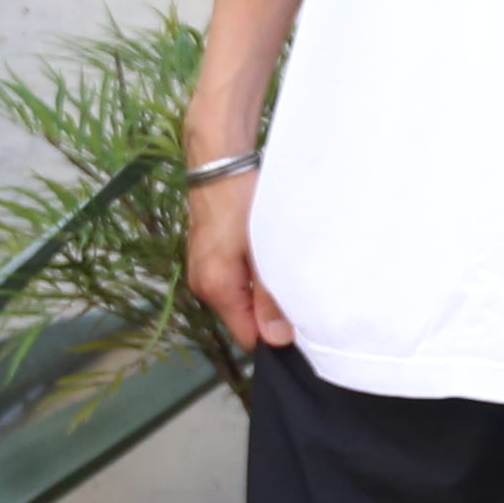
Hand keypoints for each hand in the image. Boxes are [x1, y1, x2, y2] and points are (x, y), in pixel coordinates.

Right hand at [183, 169, 294, 355]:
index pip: (246, 337)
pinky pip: (234, 280)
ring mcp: (202, 270)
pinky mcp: (208, 256)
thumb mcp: (263, 252)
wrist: (219, 163)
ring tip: (287, 275)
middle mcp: (203, 287)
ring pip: (239, 299)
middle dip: (269, 315)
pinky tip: (269, 260)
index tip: (300, 325)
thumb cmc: (243, 203)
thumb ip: (269, 298)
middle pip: (242, 319)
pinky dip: (252, 277)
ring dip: (261, 294)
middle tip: (301, 297)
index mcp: (216, 289)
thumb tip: (277, 339)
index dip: (273, 337)